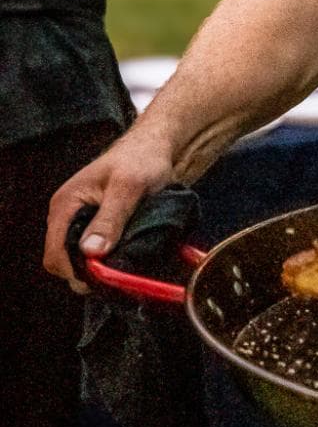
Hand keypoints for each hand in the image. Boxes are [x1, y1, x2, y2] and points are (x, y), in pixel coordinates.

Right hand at [45, 122, 177, 291]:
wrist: (153, 147)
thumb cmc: (141, 160)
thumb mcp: (128, 188)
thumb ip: (109, 219)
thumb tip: (91, 252)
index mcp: (65, 204)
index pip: (55, 254)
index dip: (75, 272)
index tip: (103, 279)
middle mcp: (66, 215)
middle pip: (63, 261)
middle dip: (87, 272)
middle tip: (117, 274)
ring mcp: (78, 221)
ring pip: (78, 259)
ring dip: (98, 267)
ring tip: (123, 264)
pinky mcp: (92, 225)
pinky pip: (91, 251)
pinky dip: (105, 259)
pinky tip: (123, 256)